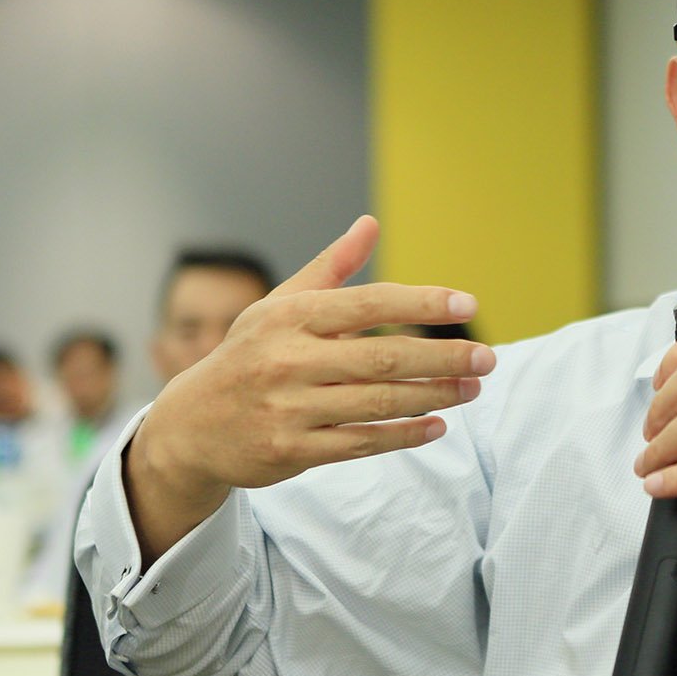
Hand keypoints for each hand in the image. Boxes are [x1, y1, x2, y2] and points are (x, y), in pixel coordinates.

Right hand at [125, 215, 493, 562]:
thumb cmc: (248, 356)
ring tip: (472, 389)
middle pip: (382, 358)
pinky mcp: (291, 452)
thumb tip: (371, 223)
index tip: (468, 304)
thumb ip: (330, 268)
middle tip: (487, 359)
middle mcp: (287, 361)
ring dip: (433, 396)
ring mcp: (288, 409)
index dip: (421, 302)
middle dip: (442, 358)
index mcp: (289, 316)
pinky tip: (437, 425)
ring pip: (377, 404)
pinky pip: (360, 444)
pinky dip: (403, 435)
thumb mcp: (278, 306)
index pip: (368, 304)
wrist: (189, 426)